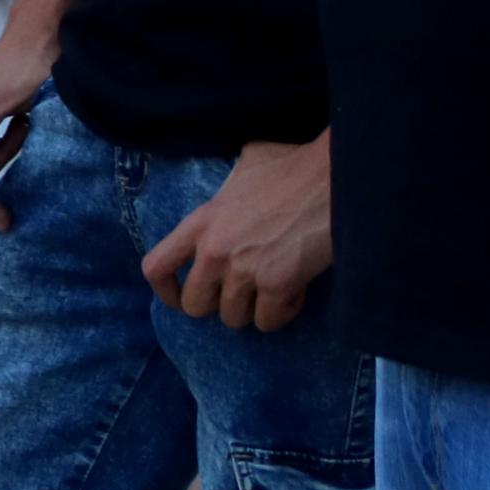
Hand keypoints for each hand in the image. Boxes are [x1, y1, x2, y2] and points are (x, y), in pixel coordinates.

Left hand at [142, 135, 333, 330]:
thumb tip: (231, 191)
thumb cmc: (293, 168)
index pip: (155, 267)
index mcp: (200, 222)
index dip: (166, 292)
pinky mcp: (277, 285)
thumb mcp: (243, 168)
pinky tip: (296, 290)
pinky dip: (283, 313)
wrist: (334, 177)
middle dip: (218, 304)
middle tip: (241, 293)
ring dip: (253, 309)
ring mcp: (243, 270)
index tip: (182, 298)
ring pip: (233, 319)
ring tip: (272, 287)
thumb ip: (229, 191)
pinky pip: (268, 322)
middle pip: (194, 306)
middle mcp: (214, 251)